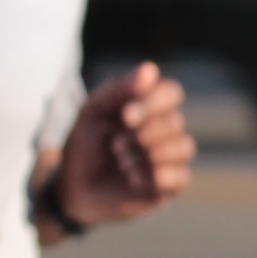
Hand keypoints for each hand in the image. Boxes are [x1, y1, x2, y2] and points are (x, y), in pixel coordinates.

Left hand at [56, 63, 194, 230]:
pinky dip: (154, 177)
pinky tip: (132, 180)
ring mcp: (170, 157)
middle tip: (115, 146)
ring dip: (147, 156)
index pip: (171, 93)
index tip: (126, 116)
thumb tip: (150, 68)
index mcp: (149, 107)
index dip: (153, 103)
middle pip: (175, 123)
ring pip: (184, 148)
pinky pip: (180, 177)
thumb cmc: (84, 145)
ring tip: (122, 163)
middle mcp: (165, 129)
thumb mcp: (92, 112)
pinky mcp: (171, 185)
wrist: (72, 189)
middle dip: (141, 135)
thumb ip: (119, 89)